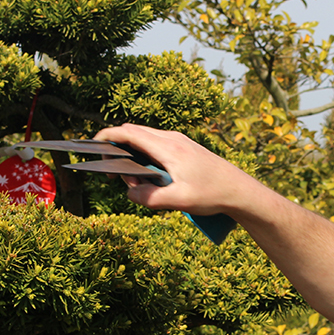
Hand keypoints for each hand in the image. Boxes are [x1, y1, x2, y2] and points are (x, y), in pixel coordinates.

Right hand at [93, 124, 253, 217]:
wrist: (240, 191)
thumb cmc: (212, 195)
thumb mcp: (178, 201)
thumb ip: (149, 198)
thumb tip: (130, 192)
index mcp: (168, 148)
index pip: (129, 133)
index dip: (107, 136)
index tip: (93, 145)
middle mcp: (172, 139)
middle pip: (134, 134)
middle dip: (118, 151)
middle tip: (119, 177)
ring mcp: (179, 142)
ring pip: (145, 141)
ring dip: (134, 158)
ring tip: (141, 185)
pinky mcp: (184, 148)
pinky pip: (157, 147)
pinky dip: (147, 159)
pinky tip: (155, 180)